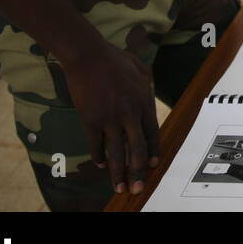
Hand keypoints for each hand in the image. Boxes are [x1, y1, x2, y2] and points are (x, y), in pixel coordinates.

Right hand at [63, 42, 159, 195]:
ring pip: (116, 152)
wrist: (88, 55)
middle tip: (138, 188)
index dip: (152, 151)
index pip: (152, 134)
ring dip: (118, 172)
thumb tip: (148, 97)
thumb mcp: (140, 69)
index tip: (154, 166)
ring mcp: (109, 119)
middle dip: (138, 171)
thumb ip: (146, 86)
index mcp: (143, 102)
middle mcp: (129, 114)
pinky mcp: (90, 120)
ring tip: (120, 187)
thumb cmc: (114, 58)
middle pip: (136, 149)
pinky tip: (100, 164)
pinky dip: (98, 156)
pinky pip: (95, 145)